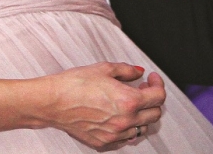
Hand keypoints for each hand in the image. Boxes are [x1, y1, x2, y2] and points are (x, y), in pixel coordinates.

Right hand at [32, 62, 164, 149]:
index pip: (158, 96)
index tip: (151, 78)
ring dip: (141, 115)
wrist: (54, 101)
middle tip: (142, 88)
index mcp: (128, 101)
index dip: (158, 84)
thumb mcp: (105, 68)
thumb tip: (139, 72)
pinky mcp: (104, 143)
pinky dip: (128, 128)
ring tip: (129, 102)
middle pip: (155, 114)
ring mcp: (115, 135)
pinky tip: (119, 115)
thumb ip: (127, 70)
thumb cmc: (76, 83)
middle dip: (152, 99)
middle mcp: (125, 121)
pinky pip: (126, 139)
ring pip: (142, 128)